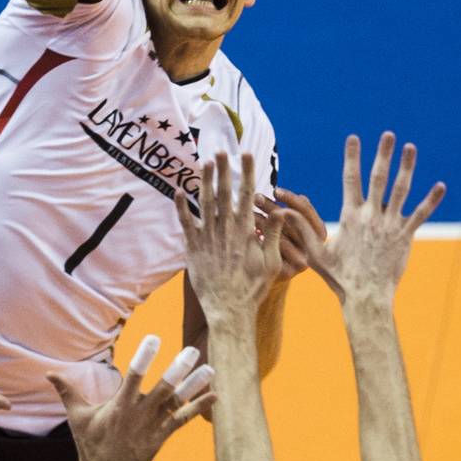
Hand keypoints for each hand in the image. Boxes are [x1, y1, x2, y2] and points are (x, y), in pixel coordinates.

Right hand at [47, 337, 215, 460]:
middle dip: (178, 369)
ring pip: (176, 403)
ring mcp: (152, 426)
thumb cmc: (90, 444)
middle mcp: (139, 414)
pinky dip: (198, 408)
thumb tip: (49, 373)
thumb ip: (68, 392)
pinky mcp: (161, 436)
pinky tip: (214, 396)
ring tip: (210, 369)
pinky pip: (183, 420)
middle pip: (162, 388)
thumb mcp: (77, 418)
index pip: (133, 376)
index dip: (144, 357)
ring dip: (194, 386)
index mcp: (120, 406)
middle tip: (192, 350)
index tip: (154, 338)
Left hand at [176, 153, 284, 324]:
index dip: (247, 173)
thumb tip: (281, 212)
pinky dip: (181, 206)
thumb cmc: (253, 288)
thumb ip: (274, 236)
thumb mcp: (272, 263)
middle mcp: (226, 230)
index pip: (247, 195)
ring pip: (204, 203)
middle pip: (224, 193)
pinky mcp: (193, 249)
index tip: (248, 155)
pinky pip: (185, 223)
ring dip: (204, 181)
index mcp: (246, 232)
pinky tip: (178, 191)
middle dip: (223, 170)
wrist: (229, 310)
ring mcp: (207, 238)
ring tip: (205, 163)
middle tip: (222, 151)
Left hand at [254, 186, 322, 282]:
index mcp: (319, 232)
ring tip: (250, 213)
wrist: (272, 275)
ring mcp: (304, 260)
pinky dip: (262, 240)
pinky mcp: (289, 273)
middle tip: (257, 197)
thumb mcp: (289, 226)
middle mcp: (315, 247)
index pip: (307, 211)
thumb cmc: (281, 243)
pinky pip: (274, 252)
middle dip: (273, 207)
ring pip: (282, 236)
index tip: (275, 190)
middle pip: (294, 222)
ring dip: (264, 222)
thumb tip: (293, 195)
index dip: (291, 199)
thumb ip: (293, 212)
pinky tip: (251, 232)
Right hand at [283, 132, 444, 304]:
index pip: (350, 179)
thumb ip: (302, 231)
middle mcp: (371, 216)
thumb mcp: (316, 254)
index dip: (351, 157)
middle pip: (378, 178)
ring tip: (411, 147)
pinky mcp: (405, 236)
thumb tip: (282, 212)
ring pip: (401, 190)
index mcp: (350, 217)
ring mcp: (390, 225)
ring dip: (406, 167)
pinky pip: (420, 214)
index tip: (353, 138)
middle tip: (388, 134)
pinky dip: (431, 200)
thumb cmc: (340, 278)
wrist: (366, 296)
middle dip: (382, 154)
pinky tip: (441, 186)